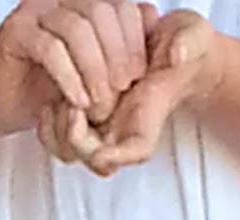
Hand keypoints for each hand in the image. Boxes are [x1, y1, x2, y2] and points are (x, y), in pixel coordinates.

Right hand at [0, 0, 157, 140]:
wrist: (2, 104)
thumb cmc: (50, 89)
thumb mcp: (95, 71)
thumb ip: (121, 44)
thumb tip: (152, 15)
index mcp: (82, 1)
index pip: (120, 4)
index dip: (133, 39)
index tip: (135, 78)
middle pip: (101, 12)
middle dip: (116, 56)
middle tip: (119, 93)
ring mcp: (36, 9)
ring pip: (77, 29)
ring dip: (94, 70)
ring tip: (98, 104)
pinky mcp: (16, 31)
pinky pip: (51, 49)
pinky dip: (69, 78)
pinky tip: (78, 102)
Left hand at [37, 9, 224, 174]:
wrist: (173, 45)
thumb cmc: (185, 46)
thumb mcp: (190, 39)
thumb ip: (185, 46)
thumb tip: (176, 53)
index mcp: (149, 123)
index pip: (134, 153)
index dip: (114, 154)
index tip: (98, 137)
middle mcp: (123, 135)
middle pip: (92, 160)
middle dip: (76, 139)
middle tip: (72, 107)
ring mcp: (103, 130)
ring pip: (71, 153)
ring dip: (58, 132)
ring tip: (58, 100)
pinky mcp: (86, 119)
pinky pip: (58, 138)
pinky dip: (48, 124)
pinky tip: (49, 98)